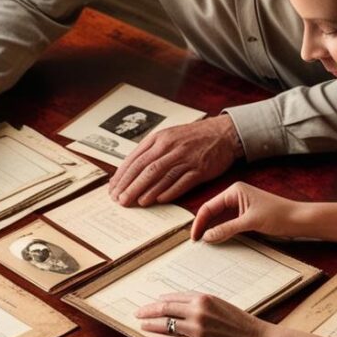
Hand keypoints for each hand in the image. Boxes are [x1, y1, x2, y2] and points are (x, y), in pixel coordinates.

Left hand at [107, 115, 242, 206]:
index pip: (135, 159)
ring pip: (161, 176)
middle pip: (145, 169)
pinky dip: (168, 191)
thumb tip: (129, 170)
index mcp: (159, 139)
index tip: (113, 188)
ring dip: (146, 191)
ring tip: (134, 202)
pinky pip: (181, 182)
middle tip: (119, 199)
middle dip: (130, 186)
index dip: (122, 175)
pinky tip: (158, 200)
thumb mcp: (168, 137)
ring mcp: (185, 158)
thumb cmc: (192, 137)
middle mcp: (170, 147)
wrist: (222, 133)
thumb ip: (150, 151)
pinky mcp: (200, 169)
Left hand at [135, 292, 269, 336]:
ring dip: (151, 325)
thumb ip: (198, 302)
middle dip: (147, 311)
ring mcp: (197, 330)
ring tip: (142, 325)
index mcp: (203, 298)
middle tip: (137, 313)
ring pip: (166, 325)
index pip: (172, 298)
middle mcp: (198, 312)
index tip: (150, 304)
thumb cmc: (240, 322)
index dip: (157, 301)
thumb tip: (175, 302)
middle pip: (164, 309)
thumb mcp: (219, 303)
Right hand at [191, 181, 302, 242]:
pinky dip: (222, 232)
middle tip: (196, 243)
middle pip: (212, 212)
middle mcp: (235, 196)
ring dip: (212, 230)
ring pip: (220, 219)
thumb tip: (207, 237)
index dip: (199, 223)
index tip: (195, 238)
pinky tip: (218, 241)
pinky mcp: (246, 215)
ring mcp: (241, 206)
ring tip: (205, 244)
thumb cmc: (279, 215)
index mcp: (234, 191)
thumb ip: (226, 229)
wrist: (299, 220)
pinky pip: (229, 223)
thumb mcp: (250, 222)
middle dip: (204, 226)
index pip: (209, 207)